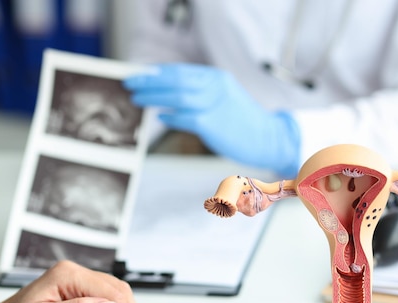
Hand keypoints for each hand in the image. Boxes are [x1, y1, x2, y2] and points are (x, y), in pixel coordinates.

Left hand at [124, 63, 300, 177]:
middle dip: (149, 82)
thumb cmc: (241, 121)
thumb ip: (199, 93)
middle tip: (130, 84)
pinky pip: (186, 118)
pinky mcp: (213, 124)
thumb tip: (167, 95)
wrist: (267, 137)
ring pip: (177, 96)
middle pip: (175, 80)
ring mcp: (215, 104)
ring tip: (137, 99)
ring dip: (154, 97)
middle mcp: (215, 87)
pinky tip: (161, 118)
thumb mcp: (222, 97)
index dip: (156, 73)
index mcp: (216, 78)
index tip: (138, 75)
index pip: (180, 71)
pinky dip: (171, 117)